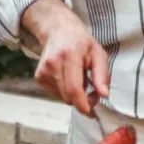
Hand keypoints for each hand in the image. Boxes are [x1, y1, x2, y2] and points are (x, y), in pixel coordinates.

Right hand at [22, 0, 109, 117]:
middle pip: (68, 96)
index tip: (91, 112)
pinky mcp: (38, 77)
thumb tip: (104, 95)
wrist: (59, 31)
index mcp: (70, 56)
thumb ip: (102, 75)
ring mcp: (43, 71)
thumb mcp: (99, 54)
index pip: (73, 88)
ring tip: (80, 79)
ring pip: (62, 97)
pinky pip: (55, 94)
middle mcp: (53, 64)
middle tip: (93, 91)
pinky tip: (69, 78)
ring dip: (74, 95)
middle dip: (83, 100)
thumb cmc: (82, 42)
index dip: (82, 104)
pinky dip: (65, 91)